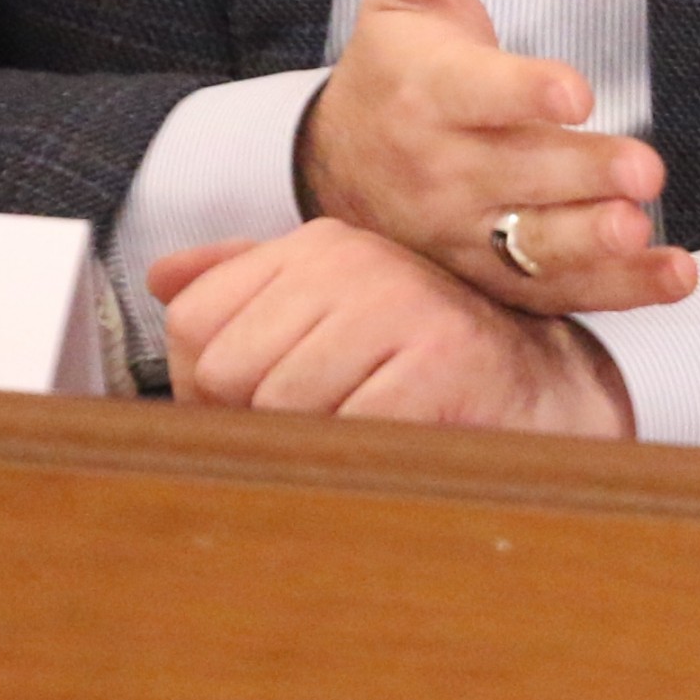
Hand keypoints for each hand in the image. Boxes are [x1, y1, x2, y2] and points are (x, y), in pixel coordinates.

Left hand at [150, 222, 634, 436]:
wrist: (539, 393)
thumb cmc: (420, 359)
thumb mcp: (332, 308)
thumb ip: (247, 289)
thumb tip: (161, 279)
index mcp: (317, 245)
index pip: (193, 321)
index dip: (212, 383)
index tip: (275, 389)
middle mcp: (354, 260)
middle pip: (226, 371)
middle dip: (262, 416)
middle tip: (331, 411)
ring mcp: (399, 305)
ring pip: (279, 408)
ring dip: (319, 437)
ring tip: (371, 418)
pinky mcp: (438, 362)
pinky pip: (344, 432)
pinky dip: (365, 453)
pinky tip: (403, 433)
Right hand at [296, 0, 690, 314]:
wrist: (337, 168)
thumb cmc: (398, 68)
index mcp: (428, 91)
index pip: (475, 94)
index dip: (524, 91)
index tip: (575, 90)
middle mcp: (444, 171)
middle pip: (517, 175)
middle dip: (580, 174)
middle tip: (645, 168)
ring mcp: (466, 234)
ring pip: (532, 246)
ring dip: (593, 246)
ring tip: (645, 232)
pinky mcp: (494, 279)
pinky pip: (555, 294)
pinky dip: (619, 293)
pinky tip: (677, 276)